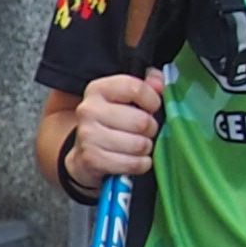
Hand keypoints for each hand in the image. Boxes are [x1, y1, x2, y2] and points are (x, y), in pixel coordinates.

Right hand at [68, 69, 165, 186]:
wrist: (87, 150)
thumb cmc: (116, 119)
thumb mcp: (129, 96)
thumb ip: (149, 84)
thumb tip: (159, 82)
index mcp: (98, 89)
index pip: (135, 88)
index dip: (153, 100)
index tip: (152, 107)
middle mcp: (88, 110)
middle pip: (142, 121)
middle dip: (151, 128)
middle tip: (145, 131)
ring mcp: (87, 135)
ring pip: (139, 144)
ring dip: (146, 147)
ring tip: (138, 144)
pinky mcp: (91, 159)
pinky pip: (134, 163)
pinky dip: (141, 164)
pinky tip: (135, 159)